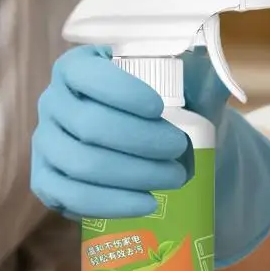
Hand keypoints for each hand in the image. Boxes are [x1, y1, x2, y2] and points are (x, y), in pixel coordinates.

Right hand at [31, 45, 191, 219]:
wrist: (154, 147)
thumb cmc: (169, 107)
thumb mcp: (185, 83)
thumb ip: (204, 71)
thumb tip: (224, 69)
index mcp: (78, 67)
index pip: (89, 75)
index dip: (121, 92)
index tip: (159, 107)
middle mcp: (54, 101)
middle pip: (91, 125)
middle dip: (141, 141)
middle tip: (178, 150)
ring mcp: (45, 143)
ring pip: (81, 164)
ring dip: (133, 174)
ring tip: (173, 178)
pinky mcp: (46, 180)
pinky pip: (71, 197)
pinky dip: (112, 203)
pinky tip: (146, 202)